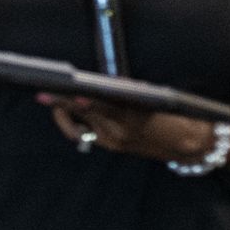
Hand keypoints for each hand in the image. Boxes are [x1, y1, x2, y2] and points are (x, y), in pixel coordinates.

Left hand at [39, 94, 211, 165]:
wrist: (188, 145)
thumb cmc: (172, 114)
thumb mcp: (151, 98)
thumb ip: (126, 90)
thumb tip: (103, 82)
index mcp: (132, 117)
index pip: (100, 107)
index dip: (82, 102)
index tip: (69, 95)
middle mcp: (119, 133)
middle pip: (83, 116)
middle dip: (62, 104)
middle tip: (42, 95)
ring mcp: (114, 142)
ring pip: (79, 125)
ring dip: (65, 112)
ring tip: (50, 99)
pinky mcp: (112, 147)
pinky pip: (87, 132)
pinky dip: (79, 121)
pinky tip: (72, 112)